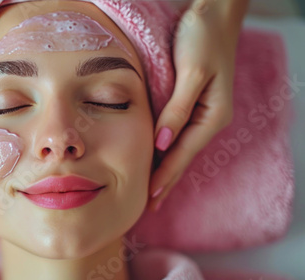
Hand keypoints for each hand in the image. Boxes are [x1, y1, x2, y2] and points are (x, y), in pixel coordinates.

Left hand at [147, 0, 248, 211]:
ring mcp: (201, 112)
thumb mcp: (191, 72)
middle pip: (182, 156)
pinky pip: (176, 133)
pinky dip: (164, 148)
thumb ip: (177, 109)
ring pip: (178, 147)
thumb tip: (162, 143)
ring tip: (150, 189)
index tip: (149, 197)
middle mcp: (209, 118)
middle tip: (147, 206)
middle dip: (165, 180)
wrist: (215, 13)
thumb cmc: (203, 38)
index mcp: (213, 115)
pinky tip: (155, 156)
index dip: (165, 176)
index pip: (183, 154)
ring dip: (163, 167)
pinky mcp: (191, 103)